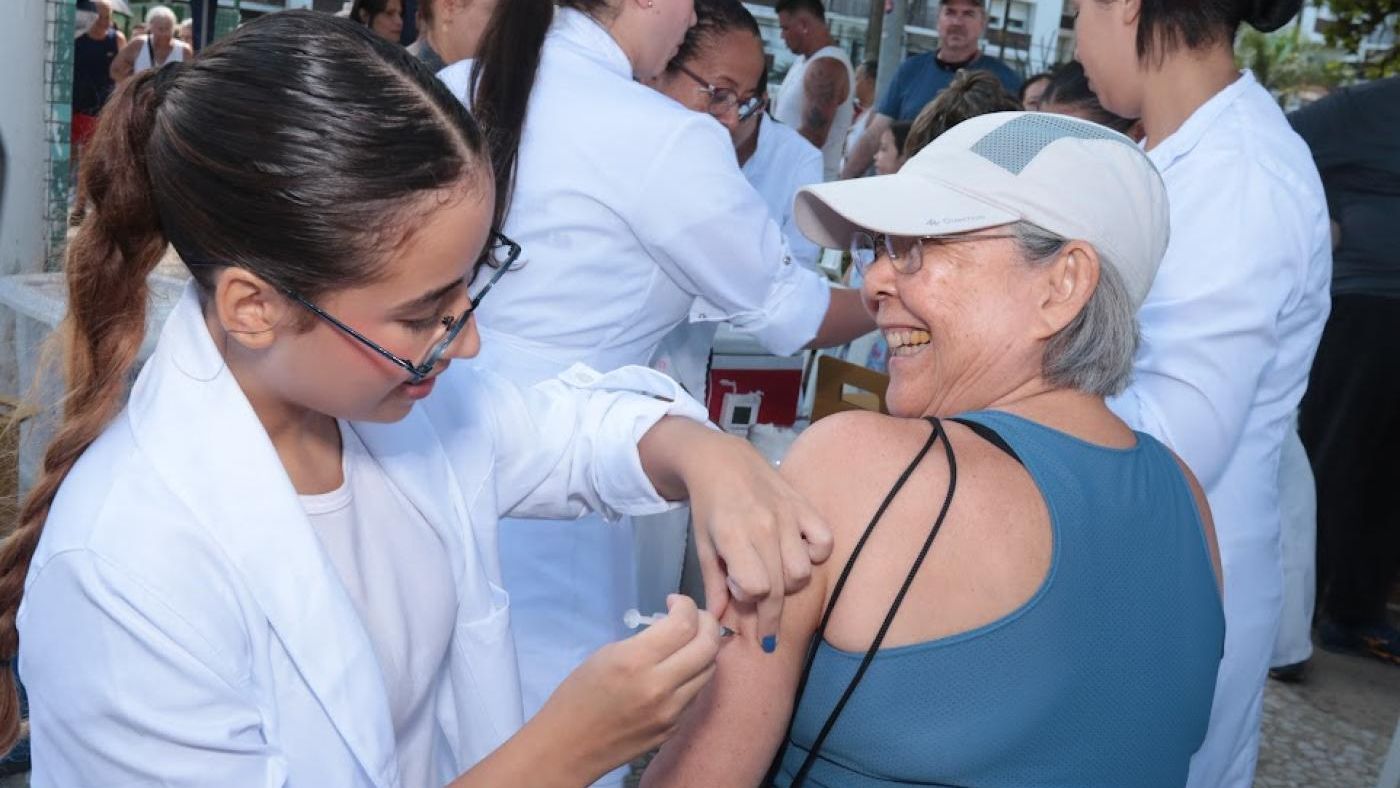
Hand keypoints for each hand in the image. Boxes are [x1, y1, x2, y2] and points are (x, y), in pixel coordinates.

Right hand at [535, 595, 720, 782]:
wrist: (568, 748)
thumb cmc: (577, 696)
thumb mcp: (606, 655)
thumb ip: (644, 641)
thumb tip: (671, 628)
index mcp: (636, 661)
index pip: (684, 624)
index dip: (686, 605)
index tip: (674, 602)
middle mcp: (660, 686)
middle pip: (708, 645)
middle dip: (707, 622)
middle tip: (694, 616)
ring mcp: (671, 711)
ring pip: (709, 670)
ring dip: (704, 649)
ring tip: (688, 642)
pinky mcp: (674, 728)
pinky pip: (696, 694)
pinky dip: (694, 675)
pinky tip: (678, 670)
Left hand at [683, 432, 832, 651]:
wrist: (721, 460)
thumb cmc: (709, 506)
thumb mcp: (703, 545)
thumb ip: (714, 584)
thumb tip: (716, 621)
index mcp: (734, 536)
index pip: (756, 588)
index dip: (747, 598)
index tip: (739, 591)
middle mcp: (764, 527)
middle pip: (780, 588)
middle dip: (771, 614)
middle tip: (764, 625)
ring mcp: (788, 515)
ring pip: (803, 572)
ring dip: (790, 583)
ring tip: (775, 574)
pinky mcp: (803, 504)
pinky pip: (824, 541)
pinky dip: (816, 554)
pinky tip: (799, 552)